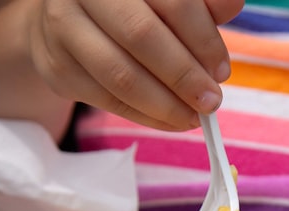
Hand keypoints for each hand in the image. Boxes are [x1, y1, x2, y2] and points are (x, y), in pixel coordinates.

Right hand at [26, 0, 243, 129]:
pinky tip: (170, 120)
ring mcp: (63, 27)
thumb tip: (232, 5)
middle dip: (183, 75)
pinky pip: (107, 99)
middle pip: (141, 36)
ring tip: (192, 116)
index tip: (221, 69)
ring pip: (121, 75)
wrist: (69, 17)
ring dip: (165, 104)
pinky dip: (145, 116)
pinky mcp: (56, 66)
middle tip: (211, 101)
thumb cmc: (132, 4)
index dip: (201, 37)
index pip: (171, 1)